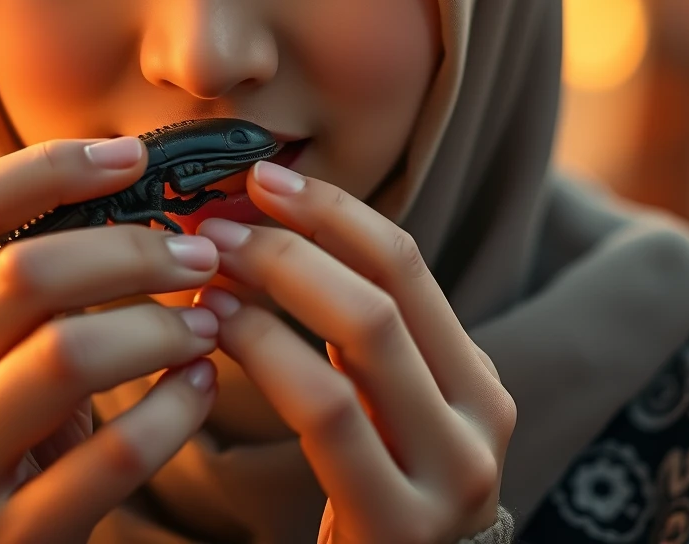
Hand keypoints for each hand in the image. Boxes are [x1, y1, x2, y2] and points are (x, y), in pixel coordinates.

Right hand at [0, 137, 222, 543]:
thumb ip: (34, 282)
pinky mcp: (10, 538)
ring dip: (159, 326)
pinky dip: (176, 408)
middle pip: (25, 275)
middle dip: (131, 252)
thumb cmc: (3, 429)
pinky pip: (113, 455)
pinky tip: (202, 383)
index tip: (134, 157)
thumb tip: (138, 186)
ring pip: (67, 355)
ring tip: (211, 320)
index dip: (54, 167)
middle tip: (200, 252)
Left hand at [193, 161, 515, 543]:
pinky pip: (327, 409)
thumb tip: (270, 233)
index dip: (333, 211)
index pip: (407, 263)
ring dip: (275, 285)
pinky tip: (214, 331)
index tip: (264, 178)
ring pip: (364, 334)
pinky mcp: (400, 524)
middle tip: (219, 222)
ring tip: (208, 269)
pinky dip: (265, 351)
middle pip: (386, 289)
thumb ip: (352, 338)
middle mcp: (480, 420)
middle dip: (295, 241)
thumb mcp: (382, 411)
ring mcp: (451, 476)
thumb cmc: (366, 501)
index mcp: (474, 380)